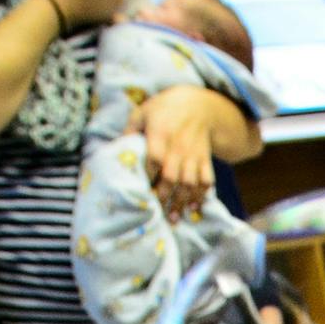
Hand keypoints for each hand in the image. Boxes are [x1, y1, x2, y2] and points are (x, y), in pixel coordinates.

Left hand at [129, 86, 218, 219]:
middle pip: (172, 176)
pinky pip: (207, 180)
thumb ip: (130, 131)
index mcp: (160, 133)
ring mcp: (194, 154)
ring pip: (189, 183)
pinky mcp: (205, 159)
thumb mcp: (143, 112)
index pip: (154, 159)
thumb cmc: (165, 109)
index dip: (148, 177)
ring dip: (181, 202)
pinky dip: (202, 196)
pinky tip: (193, 208)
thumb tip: (117, 150)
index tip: (140, 192)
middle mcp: (178, 146)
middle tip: (155, 213)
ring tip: (172, 218)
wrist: (199, 105)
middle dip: (163, 197)